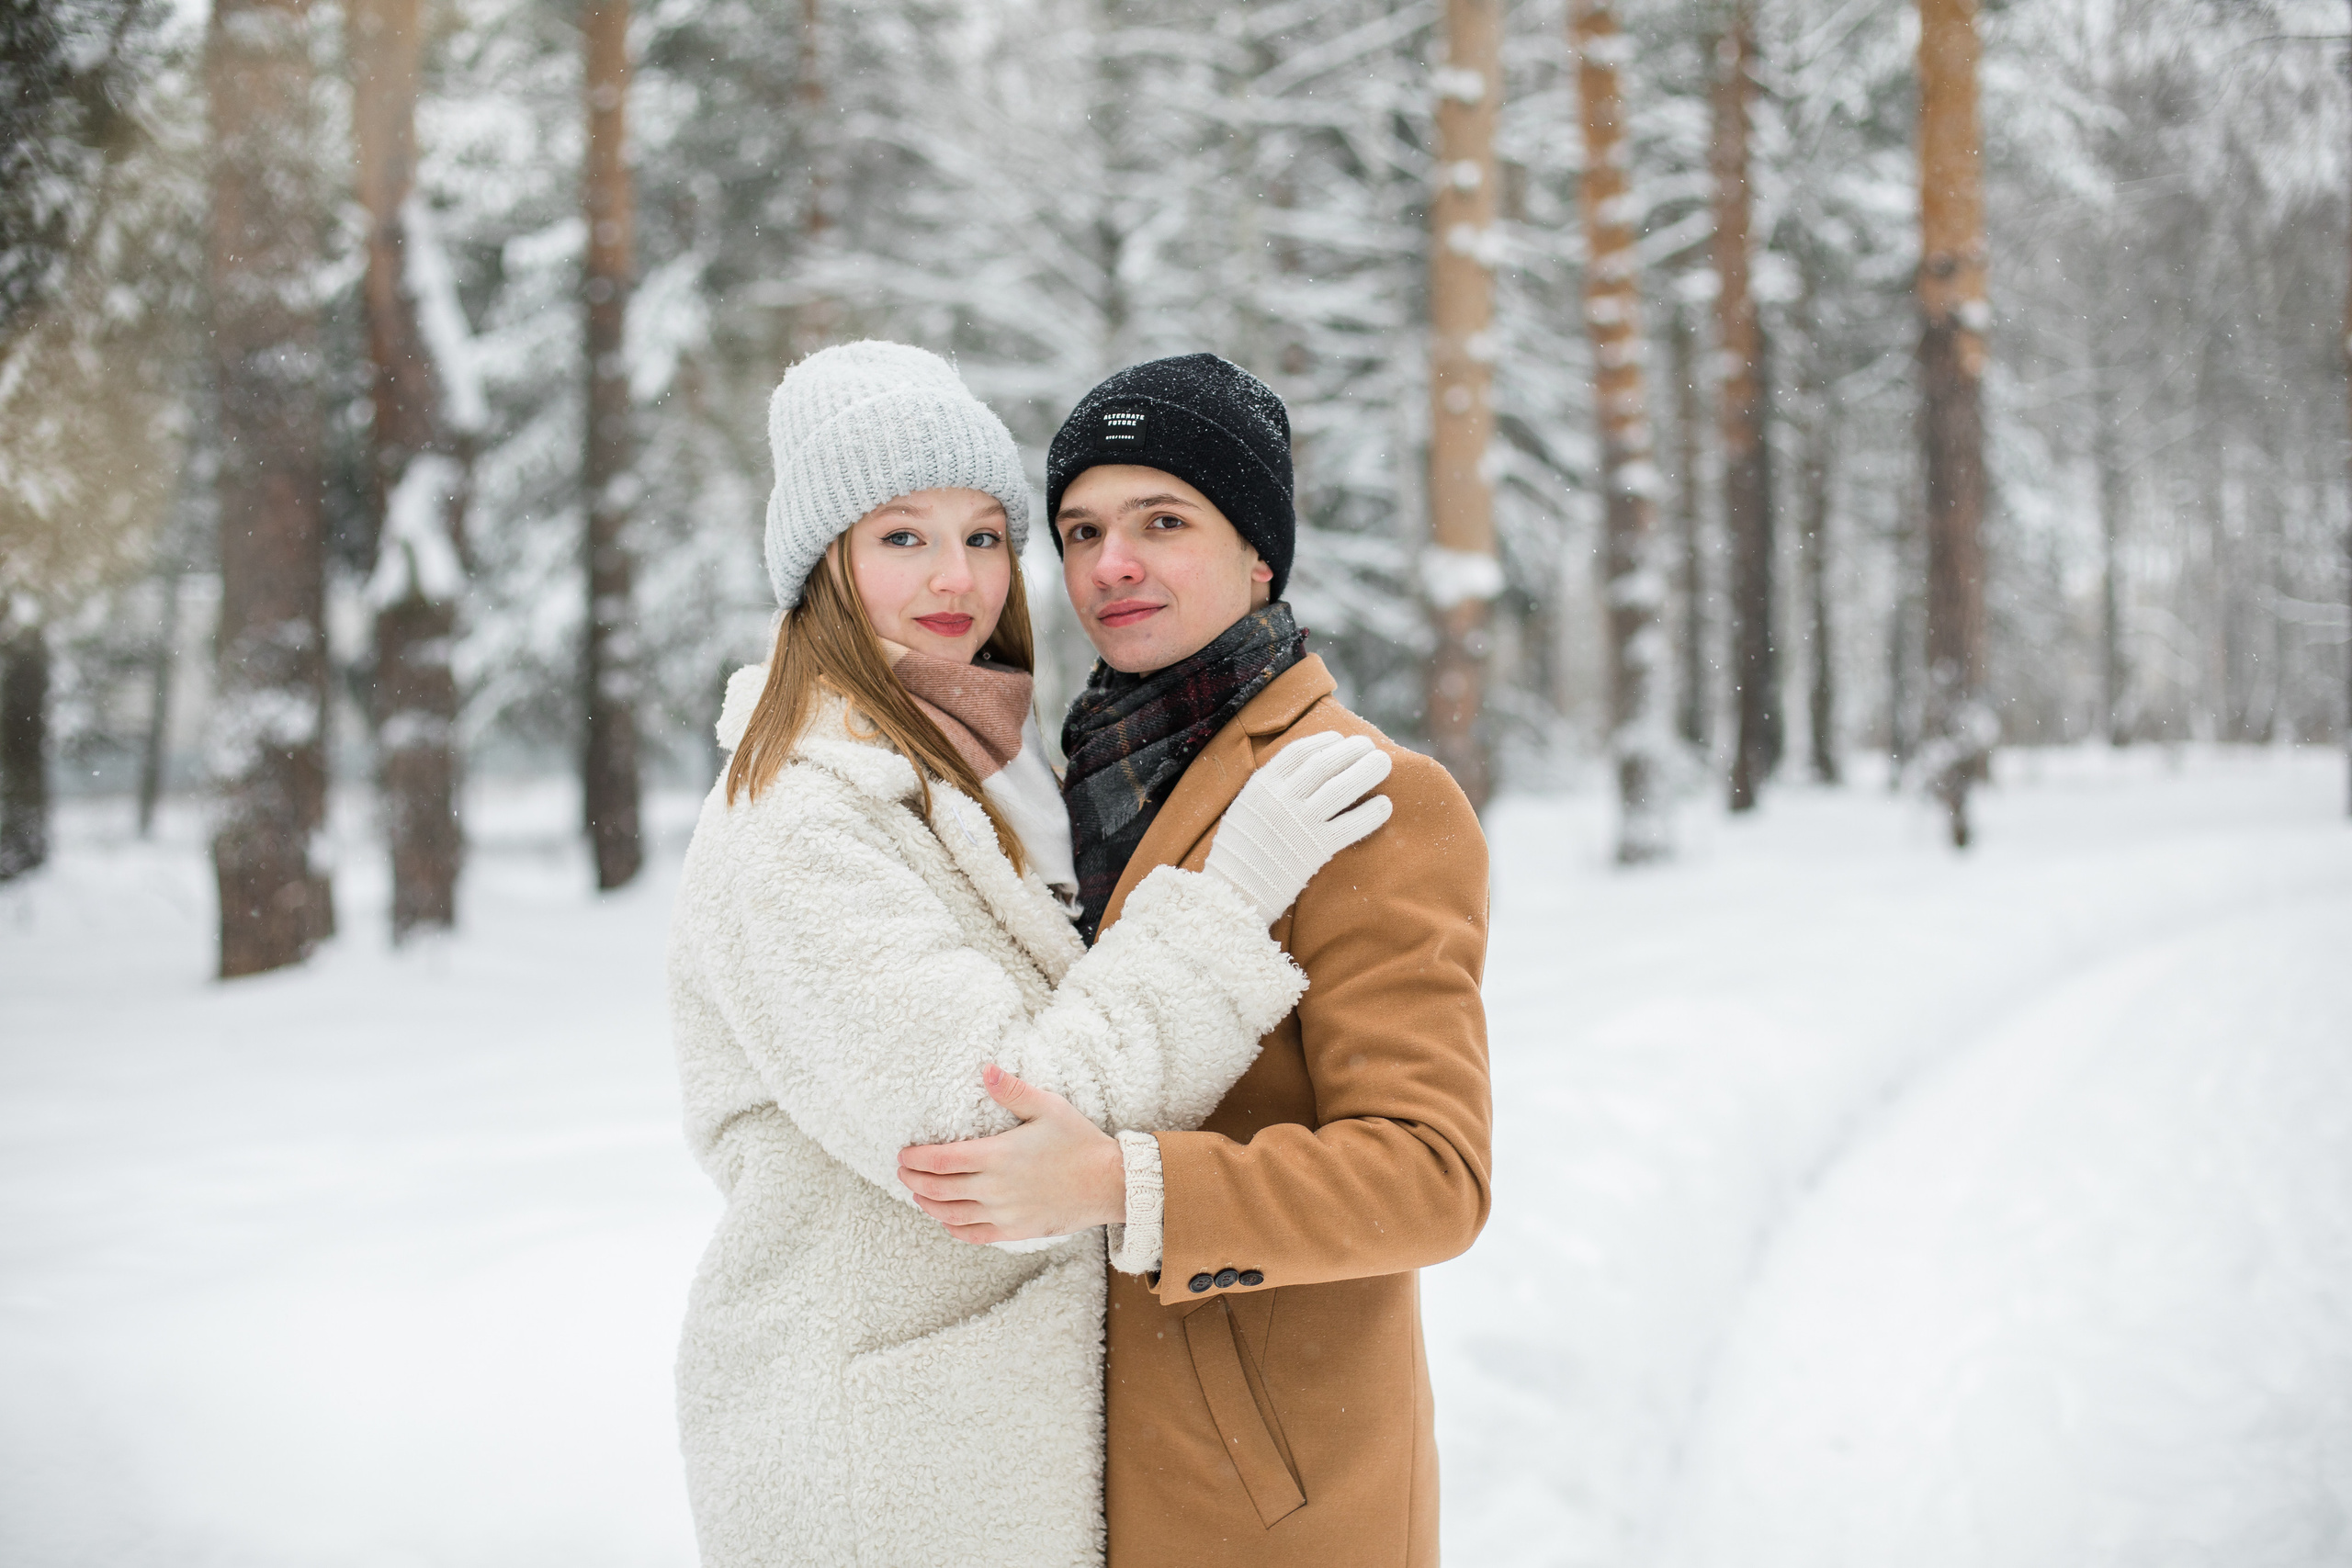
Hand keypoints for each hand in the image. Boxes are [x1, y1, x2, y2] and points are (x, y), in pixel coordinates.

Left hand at [897, 1066, 1126, 1243]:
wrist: (1108, 1182)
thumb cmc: (1079, 1142)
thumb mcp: (1049, 1107)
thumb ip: (1012, 1090)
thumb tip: (986, 1070)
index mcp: (998, 1155)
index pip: (941, 1160)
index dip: (916, 1158)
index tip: (903, 1155)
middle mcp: (995, 1187)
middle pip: (939, 1188)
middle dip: (914, 1181)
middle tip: (902, 1173)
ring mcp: (1004, 1212)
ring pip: (951, 1214)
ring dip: (928, 1205)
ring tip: (917, 1195)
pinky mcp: (1015, 1230)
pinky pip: (974, 1234)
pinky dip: (953, 1228)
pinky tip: (946, 1220)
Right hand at [1203, 729, 1394, 923]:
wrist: (1232, 894)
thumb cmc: (1238, 851)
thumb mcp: (1244, 808)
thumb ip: (1269, 789)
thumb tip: (1301, 771)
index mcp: (1261, 786)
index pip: (1299, 752)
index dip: (1324, 741)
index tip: (1339, 738)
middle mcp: (1281, 800)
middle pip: (1325, 764)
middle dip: (1351, 751)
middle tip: (1369, 745)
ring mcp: (1299, 824)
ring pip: (1340, 789)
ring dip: (1366, 772)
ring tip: (1384, 762)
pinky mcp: (1315, 850)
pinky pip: (1349, 826)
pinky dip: (1370, 815)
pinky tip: (1385, 806)